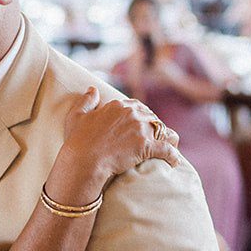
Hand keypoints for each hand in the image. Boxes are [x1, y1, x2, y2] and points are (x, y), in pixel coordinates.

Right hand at [46, 87, 182, 205]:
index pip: (137, 106)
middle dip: (155, 127)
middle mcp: (132, 114)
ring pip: (162, 131)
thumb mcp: (76, 116)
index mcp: (118, 105)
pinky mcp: (147, 146)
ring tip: (170, 147)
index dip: (141, 116)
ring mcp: (141, 129)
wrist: (83, 161)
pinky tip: (174, 161)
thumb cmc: (77, 141)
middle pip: (152, 117)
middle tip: (156, 138)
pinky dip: (172, 155)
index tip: (142, 125)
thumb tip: (93, 89)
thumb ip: (86, 101)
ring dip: (167, 138)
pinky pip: (167, 149)